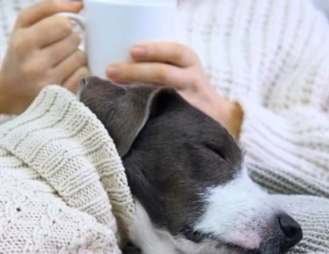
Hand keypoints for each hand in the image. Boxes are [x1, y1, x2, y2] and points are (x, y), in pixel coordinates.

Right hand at [0, 0, 89, 117]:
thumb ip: (48, 8)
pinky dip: (78, 71)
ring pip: (81, 56)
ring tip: (60, 61)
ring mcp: (49, 83)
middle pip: (74, 39)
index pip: (63, 24)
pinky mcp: (60, 96)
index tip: (57, 31)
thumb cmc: (19, 54)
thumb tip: (79, 4)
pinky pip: (84, 74)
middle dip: (69, 40)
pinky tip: (65, 73)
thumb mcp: (23, 25)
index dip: (64, 25)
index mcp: (23, 43)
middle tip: (57, 47)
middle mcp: (34, 65)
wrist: (9, 92)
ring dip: (75, 56)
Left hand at [105, 42, 242, 138]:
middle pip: (165, 75)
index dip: (155, 50)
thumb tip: (114, 66)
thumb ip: (160, 68)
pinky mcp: (186, 128)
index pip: (177, 53)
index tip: (133, 50)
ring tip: (114, 93)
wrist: (217, 122)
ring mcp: (192, 108)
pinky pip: (166, 124)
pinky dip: (146, 121)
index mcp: (191, 67)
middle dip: (135, 71)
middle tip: (111, 71)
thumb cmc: (187, 93)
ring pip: (164, 99)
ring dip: (136, 95)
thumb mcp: (184, 75)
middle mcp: (194, 84)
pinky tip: (128, 120)